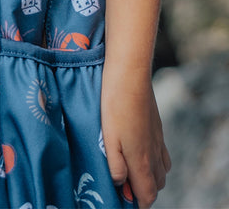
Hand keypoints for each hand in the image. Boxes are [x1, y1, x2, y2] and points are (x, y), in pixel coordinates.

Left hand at [101, 68, 170, 207]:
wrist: (130, 76)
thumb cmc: (114, 106)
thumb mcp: (108, 139)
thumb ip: (115, 166)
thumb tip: (120, 185)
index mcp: (141, 160)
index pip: (147, 194)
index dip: (137, 202)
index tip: (123, 200)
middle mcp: (154, 154)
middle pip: (156, 185)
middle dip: (143, 191)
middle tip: (123, 186)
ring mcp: (158, 140)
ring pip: (161, 170)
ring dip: (149, 177)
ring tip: (130, 171)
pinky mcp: (157, 127)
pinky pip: (162, 154)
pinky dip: (155, 162)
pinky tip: (140, 151)